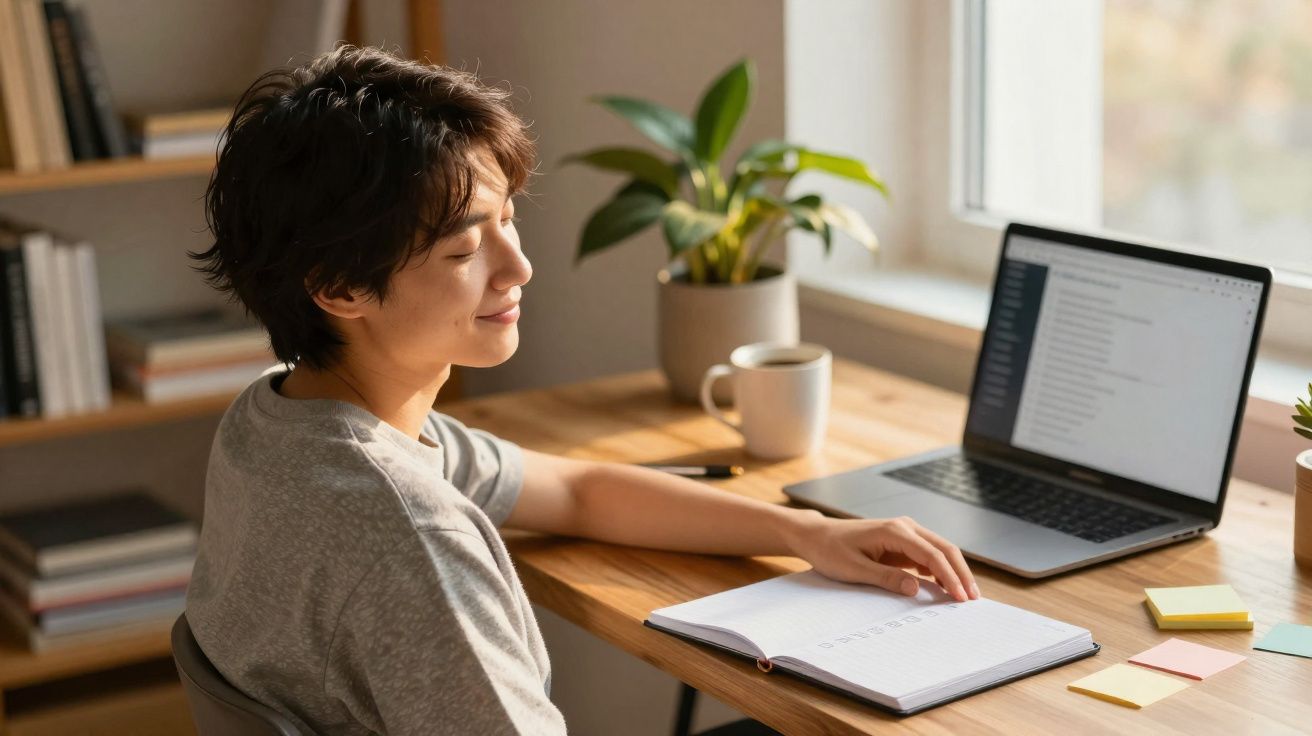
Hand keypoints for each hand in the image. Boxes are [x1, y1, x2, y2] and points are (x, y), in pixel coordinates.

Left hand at [783, 512, 979, 601]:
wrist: (816, 535)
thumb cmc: (831, 550)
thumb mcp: (854, 569)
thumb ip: (886, 579)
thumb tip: (916, 588)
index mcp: (894, 531)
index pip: (932, 555)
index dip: (950, 577)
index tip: (960, 598)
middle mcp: (904, 527)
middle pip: (944, 549)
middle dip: (961, 573)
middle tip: (973, 599)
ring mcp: (905, 532)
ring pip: (940, 550)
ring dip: (954, 571)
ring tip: (964, 596)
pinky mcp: (902, 541)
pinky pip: (928, 555)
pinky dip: (940, 570)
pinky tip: (945, 587)